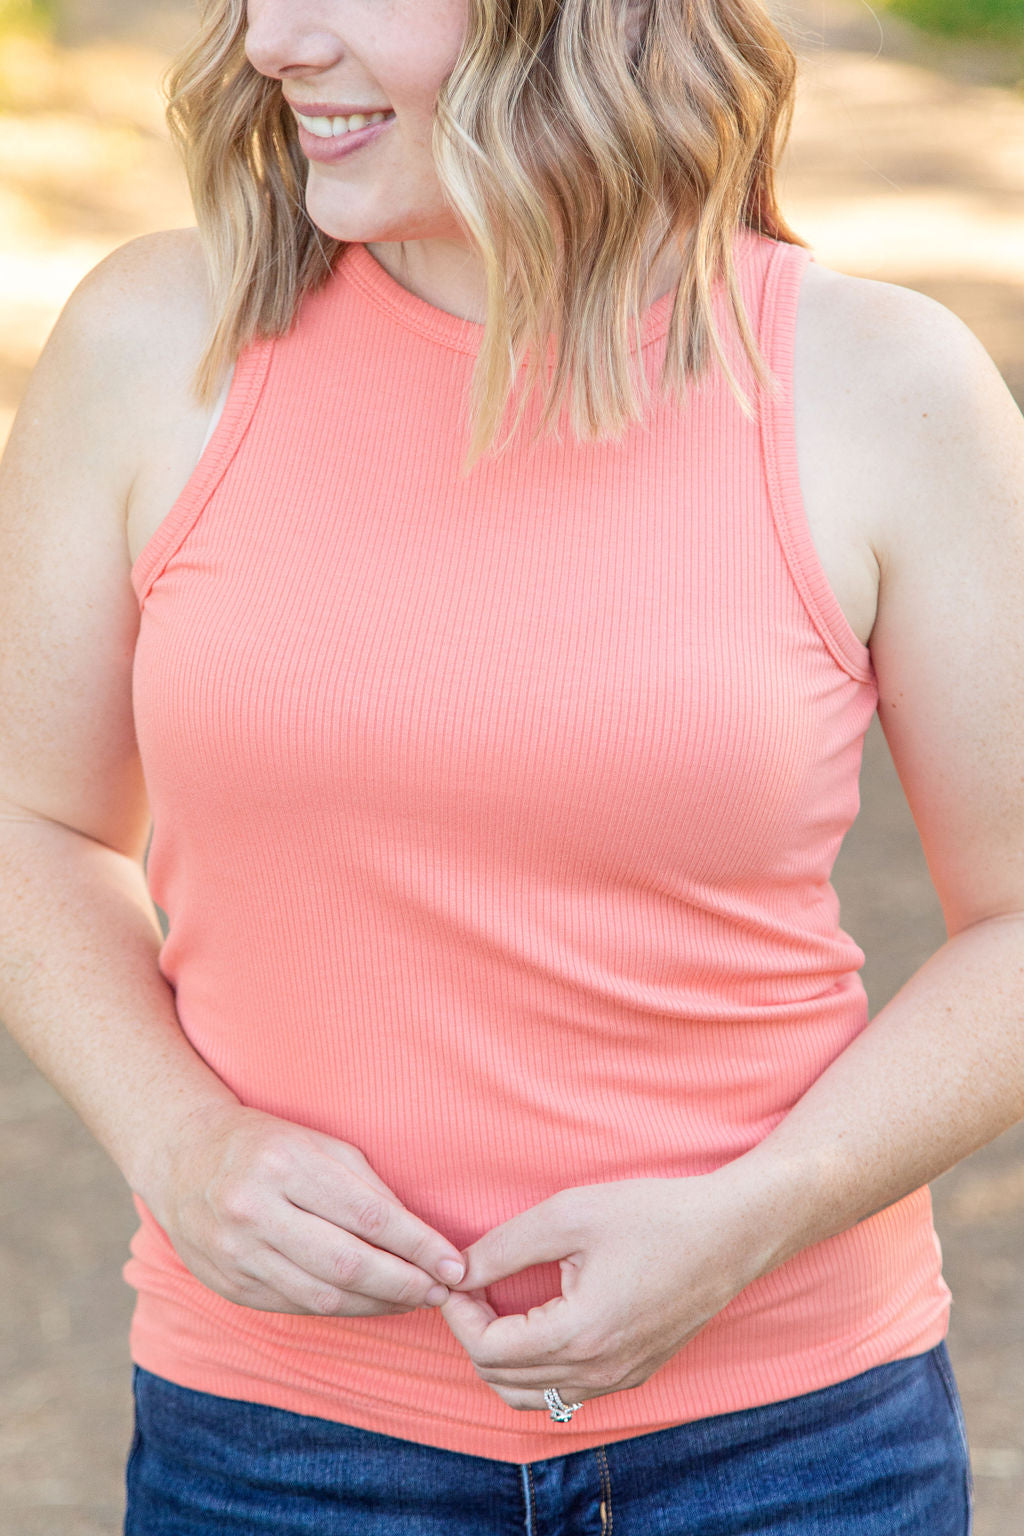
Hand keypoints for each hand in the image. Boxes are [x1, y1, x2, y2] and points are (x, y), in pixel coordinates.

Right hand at [142, 1103, 466, 1316]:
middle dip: (404, 1282)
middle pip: (347, 1262)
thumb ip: (366, 1186)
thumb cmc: (265, 1144)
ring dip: (378, 1304)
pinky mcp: (230, 1285)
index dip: (417, 1245)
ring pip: (323, 1295)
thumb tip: (421, 1237)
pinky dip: (341, 1308)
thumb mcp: (318, 1144)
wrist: (181, 1158)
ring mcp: (237, 1253)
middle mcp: (256, 1210)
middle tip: (441, 1290)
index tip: (454, 1263)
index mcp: (284, 1164)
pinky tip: (370, 1303)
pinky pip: (297, 1306)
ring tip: (415, 1300)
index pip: (367, 1214)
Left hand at [440, 1175, 759, 1412]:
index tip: (456, 1276)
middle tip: (472, 1285)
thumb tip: (459, 1271)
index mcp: (581, 1334)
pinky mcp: (634, 1373)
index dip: (458, 1314)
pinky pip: (565, 1393)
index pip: (488, 1351)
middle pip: (502, 1380)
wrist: (731, 1233)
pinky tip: (535, 1322)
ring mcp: (619, 1379)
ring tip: (497, 1304)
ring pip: (531, 1396)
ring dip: (501, 1358)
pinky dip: (535, 1369)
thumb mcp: (570, 1214)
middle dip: (473, 1333)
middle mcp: (600, 1371)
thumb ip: (506, 1246)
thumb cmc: (654, 1215)